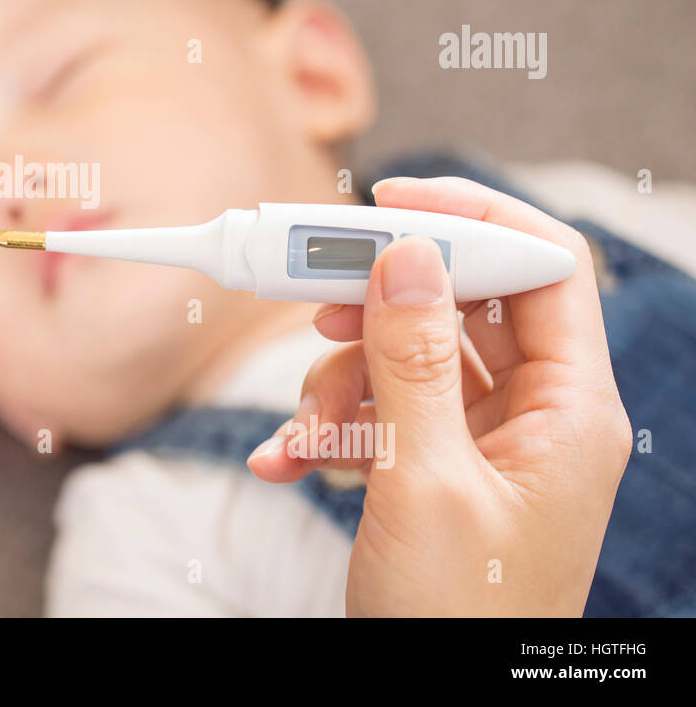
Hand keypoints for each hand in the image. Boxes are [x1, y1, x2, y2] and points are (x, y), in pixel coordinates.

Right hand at [249, 177, 632, 615]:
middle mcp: (533, 416)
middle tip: (317, 306)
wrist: (434, 704)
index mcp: (569, 411)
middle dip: (378, 308)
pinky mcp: (435, 469)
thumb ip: (413, 361)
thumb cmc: (457, 618)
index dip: (470, 217)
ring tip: (307, 433)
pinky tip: (288, 459)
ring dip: (338, 382)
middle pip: (459, 306)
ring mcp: (482, 443)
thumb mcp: (426, 483)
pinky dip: (328, 428)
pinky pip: (379, 413)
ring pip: (405, 358)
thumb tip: (407, 253)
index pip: (541, 267)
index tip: (387, 201)